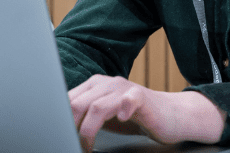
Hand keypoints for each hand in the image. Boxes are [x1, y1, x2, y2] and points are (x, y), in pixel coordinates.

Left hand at [69, 75, 225, 152]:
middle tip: (72, 145)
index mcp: (94, 86)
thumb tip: (61, 129)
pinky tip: (122, 118)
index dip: (60, 120)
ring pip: (97, 106)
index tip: (59, 137)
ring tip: (88, 146)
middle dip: (71, 128)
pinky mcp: (141, 97)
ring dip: (88, 130)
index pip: (68, 100)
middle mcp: (107, 84)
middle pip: (78, 104)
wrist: (170, 115)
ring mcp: (124, 89)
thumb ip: (85, 117)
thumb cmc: (137, 117)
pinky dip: (124, 108)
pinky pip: (130, 99)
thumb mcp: (106, 116)